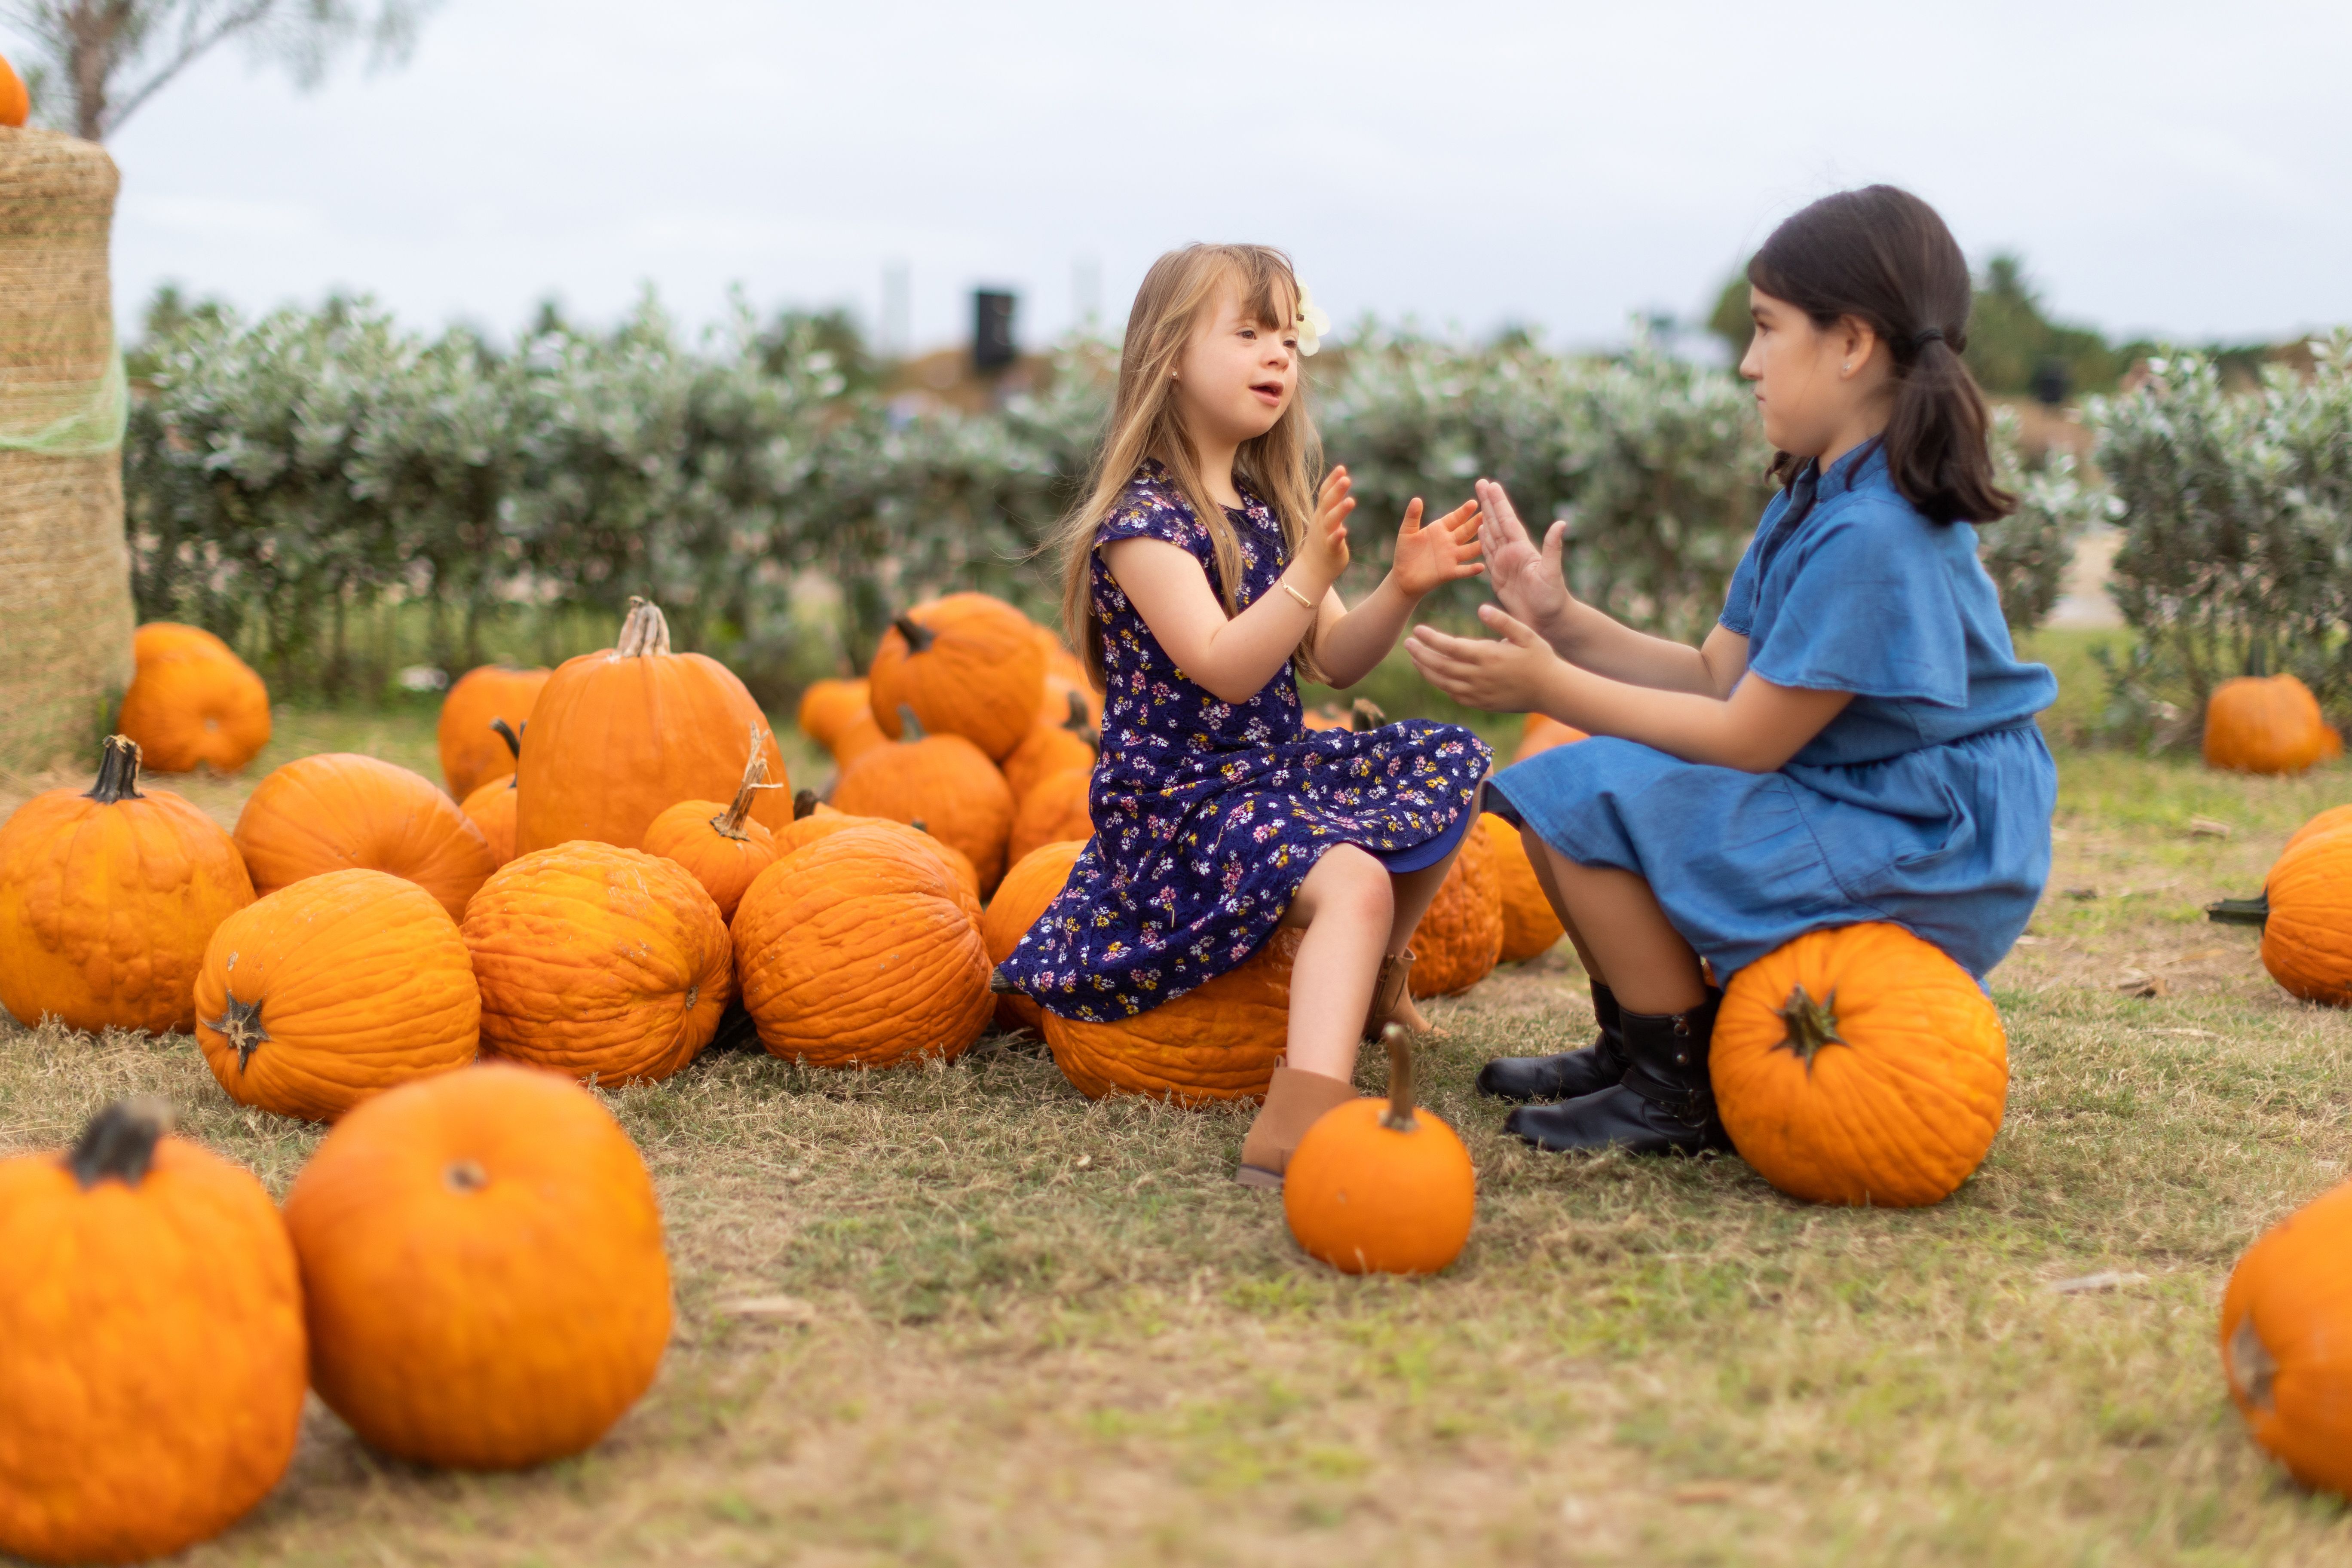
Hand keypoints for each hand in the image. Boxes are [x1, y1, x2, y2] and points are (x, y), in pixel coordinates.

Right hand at [1297, 465, 1353, 590]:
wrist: (1312, 569)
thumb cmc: (1322, 542)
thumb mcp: (1325, 519)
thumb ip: (1332, 503)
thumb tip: (1339, 484)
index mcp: (1321, 513)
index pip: (1325, 493)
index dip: (1332, 480)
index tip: (1341, 468)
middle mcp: (1321, 522)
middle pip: (1327, 503)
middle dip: (1336, 490)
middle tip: (1346, 478)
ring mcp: (1324, 535)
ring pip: (1331, 521)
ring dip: (1340, 510)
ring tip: (1351, 501)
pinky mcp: (1330, 550)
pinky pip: (1332, 541)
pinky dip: (1337, 535)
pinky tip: (1344, 530)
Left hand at [1387, 496, 1484, 599]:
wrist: (1403, 577)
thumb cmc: (1405, 553)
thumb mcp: (1407, 532)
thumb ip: (1412, 516)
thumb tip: (1417, 499)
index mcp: (1440, 529)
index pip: (1455, 518)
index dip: (1464, 511)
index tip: (1474, 502)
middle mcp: (1449, 542)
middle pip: (1467, 531)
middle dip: (1477, 523)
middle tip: (1490, 514)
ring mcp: (1451, 557)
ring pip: (1470, 549)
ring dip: (1480, 543)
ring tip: (1491, 538)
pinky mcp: (1449, 572)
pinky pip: (1463, 570)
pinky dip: (1471, 569)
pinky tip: (1481, 567)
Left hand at [1404, 603, 1563, 712]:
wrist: (1552, 691)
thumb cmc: (1540, 658)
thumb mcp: (1526, 633)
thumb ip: (1503, 620)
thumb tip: (1481, 608)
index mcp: (1488, 656)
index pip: (1450, 647)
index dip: (1431, 639)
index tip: (1417, 630)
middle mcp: (1479, 676)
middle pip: (1440, 665)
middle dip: (1421, 654)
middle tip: (1407, 643)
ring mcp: (1479, 693)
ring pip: (1443, 683)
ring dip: (1426, 670)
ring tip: (1414, 658)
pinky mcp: (1481, 703)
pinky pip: (1454, 695)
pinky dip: (1440, 685)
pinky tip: (1434, 675)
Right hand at [1476, 478, 1574, 638]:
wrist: (1548, 620)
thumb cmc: (1553, 599)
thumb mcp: (1552, 573)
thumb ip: (1554, 548)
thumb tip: (1561, 523)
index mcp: (1522, 549)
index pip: (1507, 520)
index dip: (1498, 502)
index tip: (1490, 484)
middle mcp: (1513, 552)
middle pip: (1497, 522)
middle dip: (1489, 502)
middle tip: (1481, 482)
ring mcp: (1505, 563)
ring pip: (1491, 534)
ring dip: (1484, 517)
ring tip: (1478, 500)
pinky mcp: (1499, 576)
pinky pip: (1487, 553)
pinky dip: (1482, 539)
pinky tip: (1480, 529)